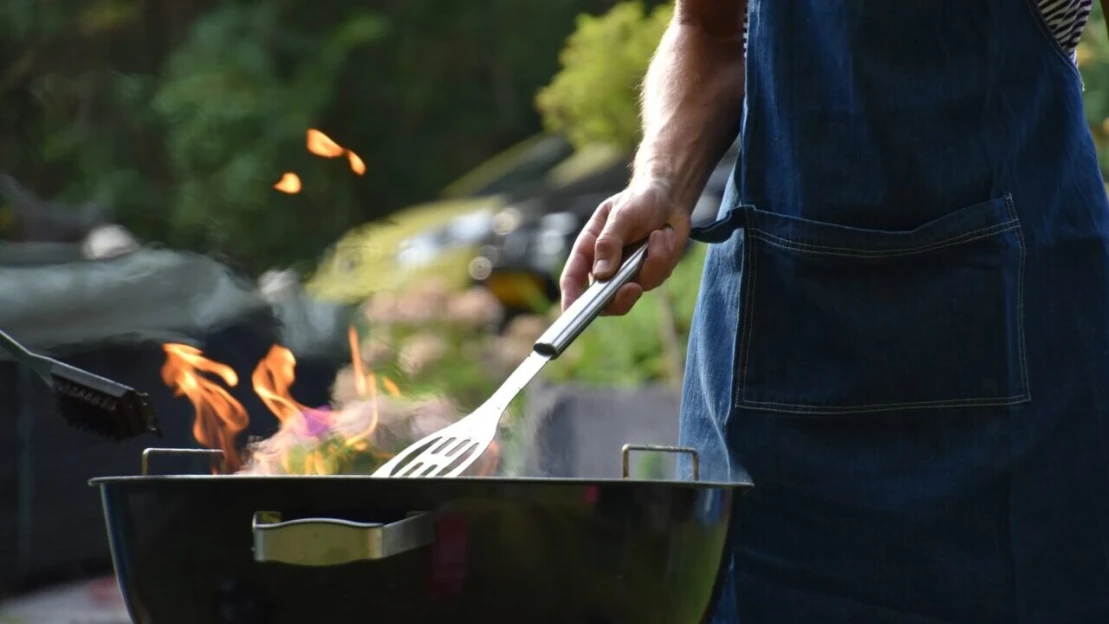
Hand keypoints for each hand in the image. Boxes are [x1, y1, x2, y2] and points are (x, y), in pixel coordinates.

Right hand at [559, 178, 689, 314]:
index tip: (571, 313)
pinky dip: (665, 256)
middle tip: (633, 288)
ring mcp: (628, 273)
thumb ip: (609, 242)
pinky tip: (665, 236)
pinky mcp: (650, 273)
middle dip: (620, 298)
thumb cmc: (638, 200)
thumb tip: (601, 274)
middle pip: (604, 300)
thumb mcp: (621, 214)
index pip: (573, 279)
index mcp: (589, 250)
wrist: (669, 198)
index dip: (570, 299)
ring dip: (652, 261)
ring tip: (658, 234)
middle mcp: (606, 266)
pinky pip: (657, 277)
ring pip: (637, 288)